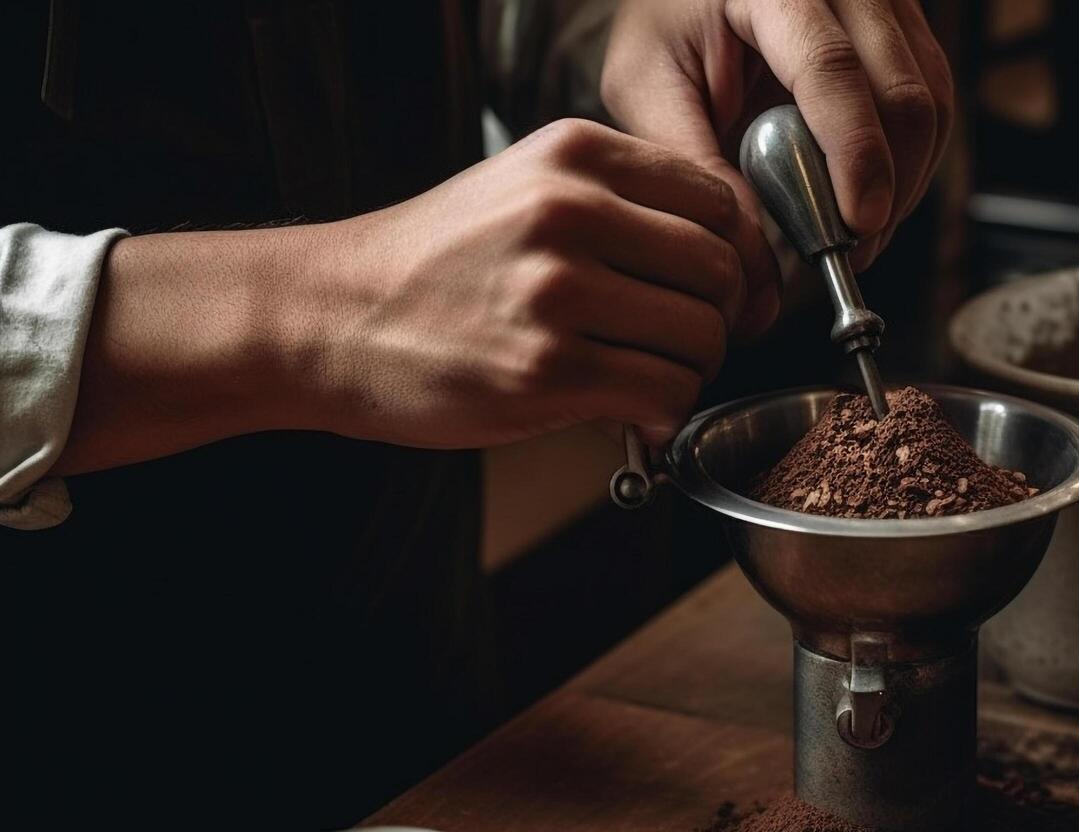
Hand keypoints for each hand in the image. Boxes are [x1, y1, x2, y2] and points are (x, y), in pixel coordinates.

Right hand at [311, 119, 768, 446]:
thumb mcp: (524, 190)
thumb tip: (726, 267)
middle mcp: (569, 212)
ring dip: (692, 371)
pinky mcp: (546, 370)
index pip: (717, 200)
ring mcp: (557, 292)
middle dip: (717, 319)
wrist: (328, 318)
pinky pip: (664, 393)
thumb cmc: (433, 263)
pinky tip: (635, 412)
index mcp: (573, 156)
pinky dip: (665, 413)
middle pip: (719, 271)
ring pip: (701, 336)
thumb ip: (622, 208)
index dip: (734, 257)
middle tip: (684, 344)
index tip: (716, 291)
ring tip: (650, 377)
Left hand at [601, 0, 954, 275]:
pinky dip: (912, 161)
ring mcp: (885, 3)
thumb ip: (694, 161)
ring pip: (933, 101)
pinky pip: (935, 102)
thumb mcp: (647, 85)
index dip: (854, 153)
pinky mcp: (906, 29)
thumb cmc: (666, 27)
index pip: (831, 68)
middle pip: (903, 89)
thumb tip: (755, 249)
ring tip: (859, 233)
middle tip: (852, 251)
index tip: (857, 223)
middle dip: (890, 184)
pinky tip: (874, 196)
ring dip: (907, 180)